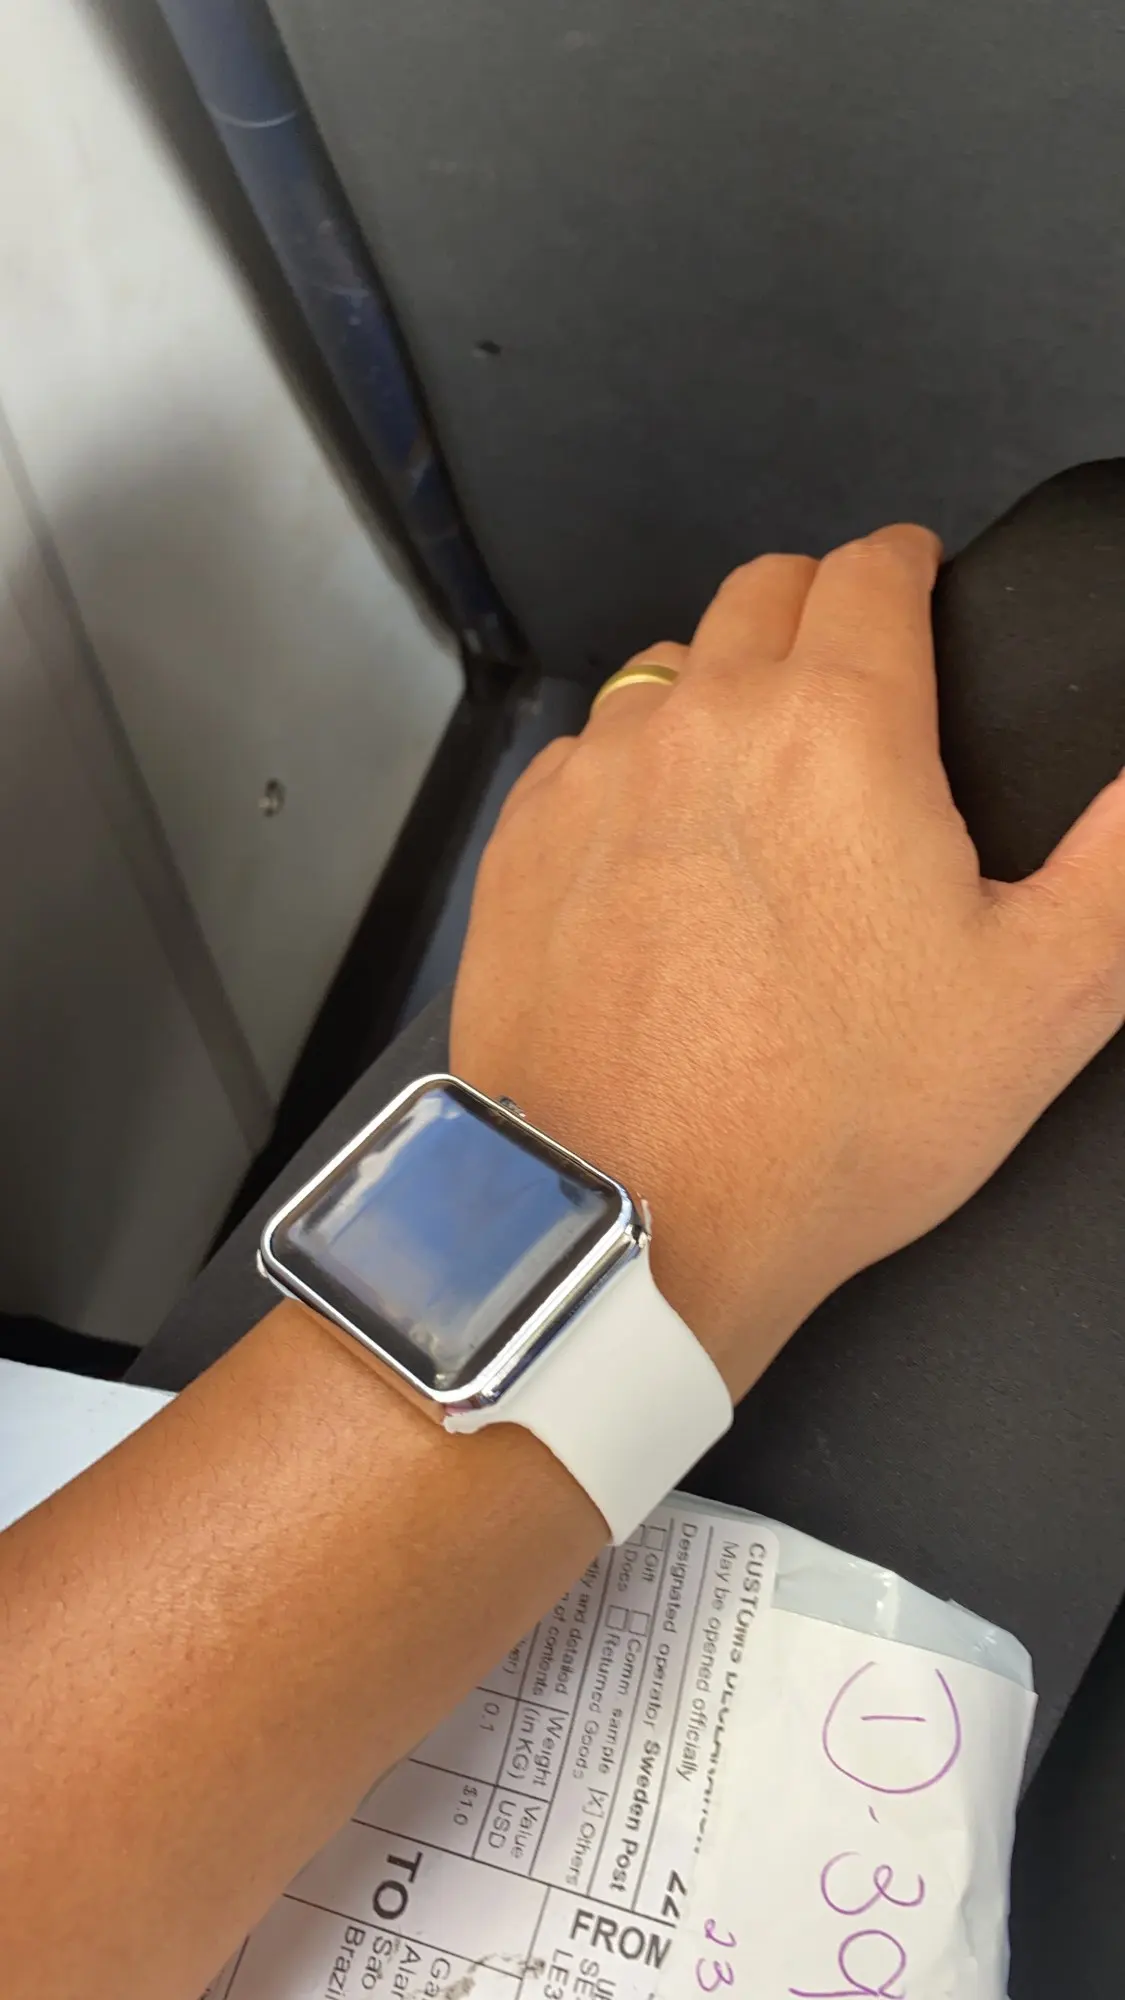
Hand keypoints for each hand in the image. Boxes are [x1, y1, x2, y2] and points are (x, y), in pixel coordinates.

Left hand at [452, 527, 1124, 1396]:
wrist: (635, 1218)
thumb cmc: (830, 1121)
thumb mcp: (1044, 997)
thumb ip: (1122, 861)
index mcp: (837, 729)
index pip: (872, 572)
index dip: (907, 567)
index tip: (916, 583)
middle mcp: (701, 722)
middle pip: (761, 594)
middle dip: (816, 608)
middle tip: (850, 667)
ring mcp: (595, 779)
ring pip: (666, 670)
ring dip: (719, 687)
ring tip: (758, 768)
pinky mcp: (520, 846)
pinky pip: (584, 756)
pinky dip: (630, 769)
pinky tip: (660, 848)